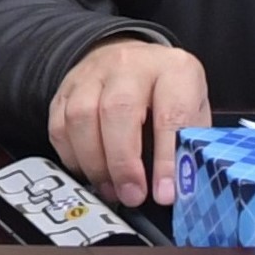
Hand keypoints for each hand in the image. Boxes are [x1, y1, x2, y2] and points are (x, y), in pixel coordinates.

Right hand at [48, 34, 210, 207]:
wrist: (135, 60)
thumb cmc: (169, 93)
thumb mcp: (195, 110)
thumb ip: (189, 144)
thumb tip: (182, 187)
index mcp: (173, 69)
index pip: (170, 114)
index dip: (166, 160)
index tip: (164, 193)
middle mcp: (130, 65)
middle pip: (117, 110)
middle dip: (123, 162)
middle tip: (131, 195)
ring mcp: (93, 74)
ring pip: (81, 117)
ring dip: (94, 162)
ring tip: (110, 188)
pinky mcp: (66, 89)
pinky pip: (59, 126)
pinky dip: (72, 157)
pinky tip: (89, 172)